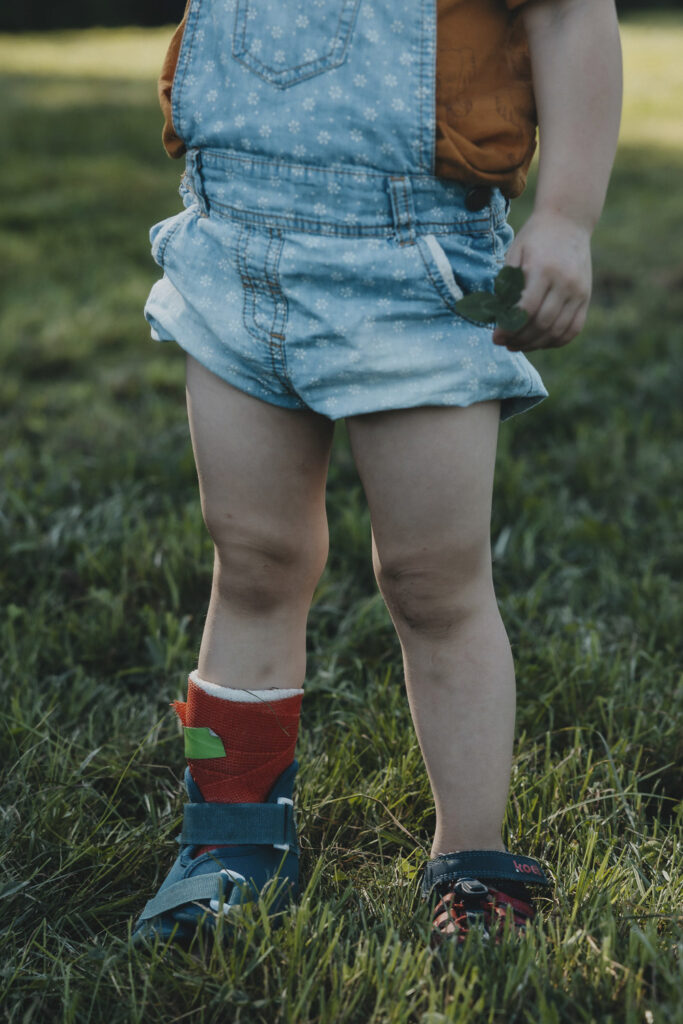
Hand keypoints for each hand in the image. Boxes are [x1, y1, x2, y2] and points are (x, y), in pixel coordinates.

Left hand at [492, 210, 592, 351]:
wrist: (568, 220)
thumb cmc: (535, 238)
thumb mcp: (515, 254)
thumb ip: (507, 285)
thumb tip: (497, 318)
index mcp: (543, 269)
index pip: (526, 309)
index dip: (509, 328)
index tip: (496, 336)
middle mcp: (565, 282)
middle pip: (542, 324)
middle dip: (520, 339)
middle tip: (504, 343)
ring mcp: (579, 291)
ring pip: (558, 331)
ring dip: (536, 344)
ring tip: (518, 345)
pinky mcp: (586, 297)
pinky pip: (574, 328)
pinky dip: (556, 341)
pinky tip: (540, 342)